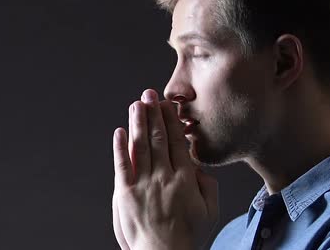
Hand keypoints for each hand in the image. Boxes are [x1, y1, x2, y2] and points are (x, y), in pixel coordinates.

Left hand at [112, 89, 218, 249]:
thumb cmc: (187, 237)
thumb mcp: (209, 211)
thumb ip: (207, 186)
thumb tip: (198, 167)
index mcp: (185, 179)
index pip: (176, 142)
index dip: (170, 121)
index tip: (167, 105)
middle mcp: (163, 177)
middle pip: (157, 138)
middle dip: (153, 113)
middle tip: (149, 94)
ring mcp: (142, 184)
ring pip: (140, 146)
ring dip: (138, 122)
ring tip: (136, 104)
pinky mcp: (124, 193)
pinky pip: (122, 165)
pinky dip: (120, 147)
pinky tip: (120, 131)